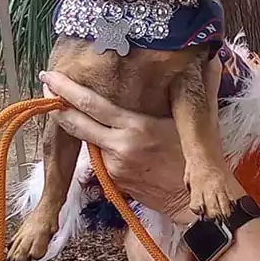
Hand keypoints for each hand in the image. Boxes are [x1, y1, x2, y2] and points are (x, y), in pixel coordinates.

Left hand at [38, 65, 223, 223]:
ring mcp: (113, 166)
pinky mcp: (113, 182)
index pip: (92, 104)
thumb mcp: (201, 119)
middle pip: (76, 124)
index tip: (49, 76)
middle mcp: (120, 146)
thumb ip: (203, 86)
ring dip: (82, 127)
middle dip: (58, 104)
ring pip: (88, 141)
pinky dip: (101, 147)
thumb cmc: (200, 160)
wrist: (195, 203)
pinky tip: (109, 140)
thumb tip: (213, 57)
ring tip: (76, 109)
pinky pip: (100, 159)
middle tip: (46, 86)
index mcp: (137, 127)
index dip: (67, 89)